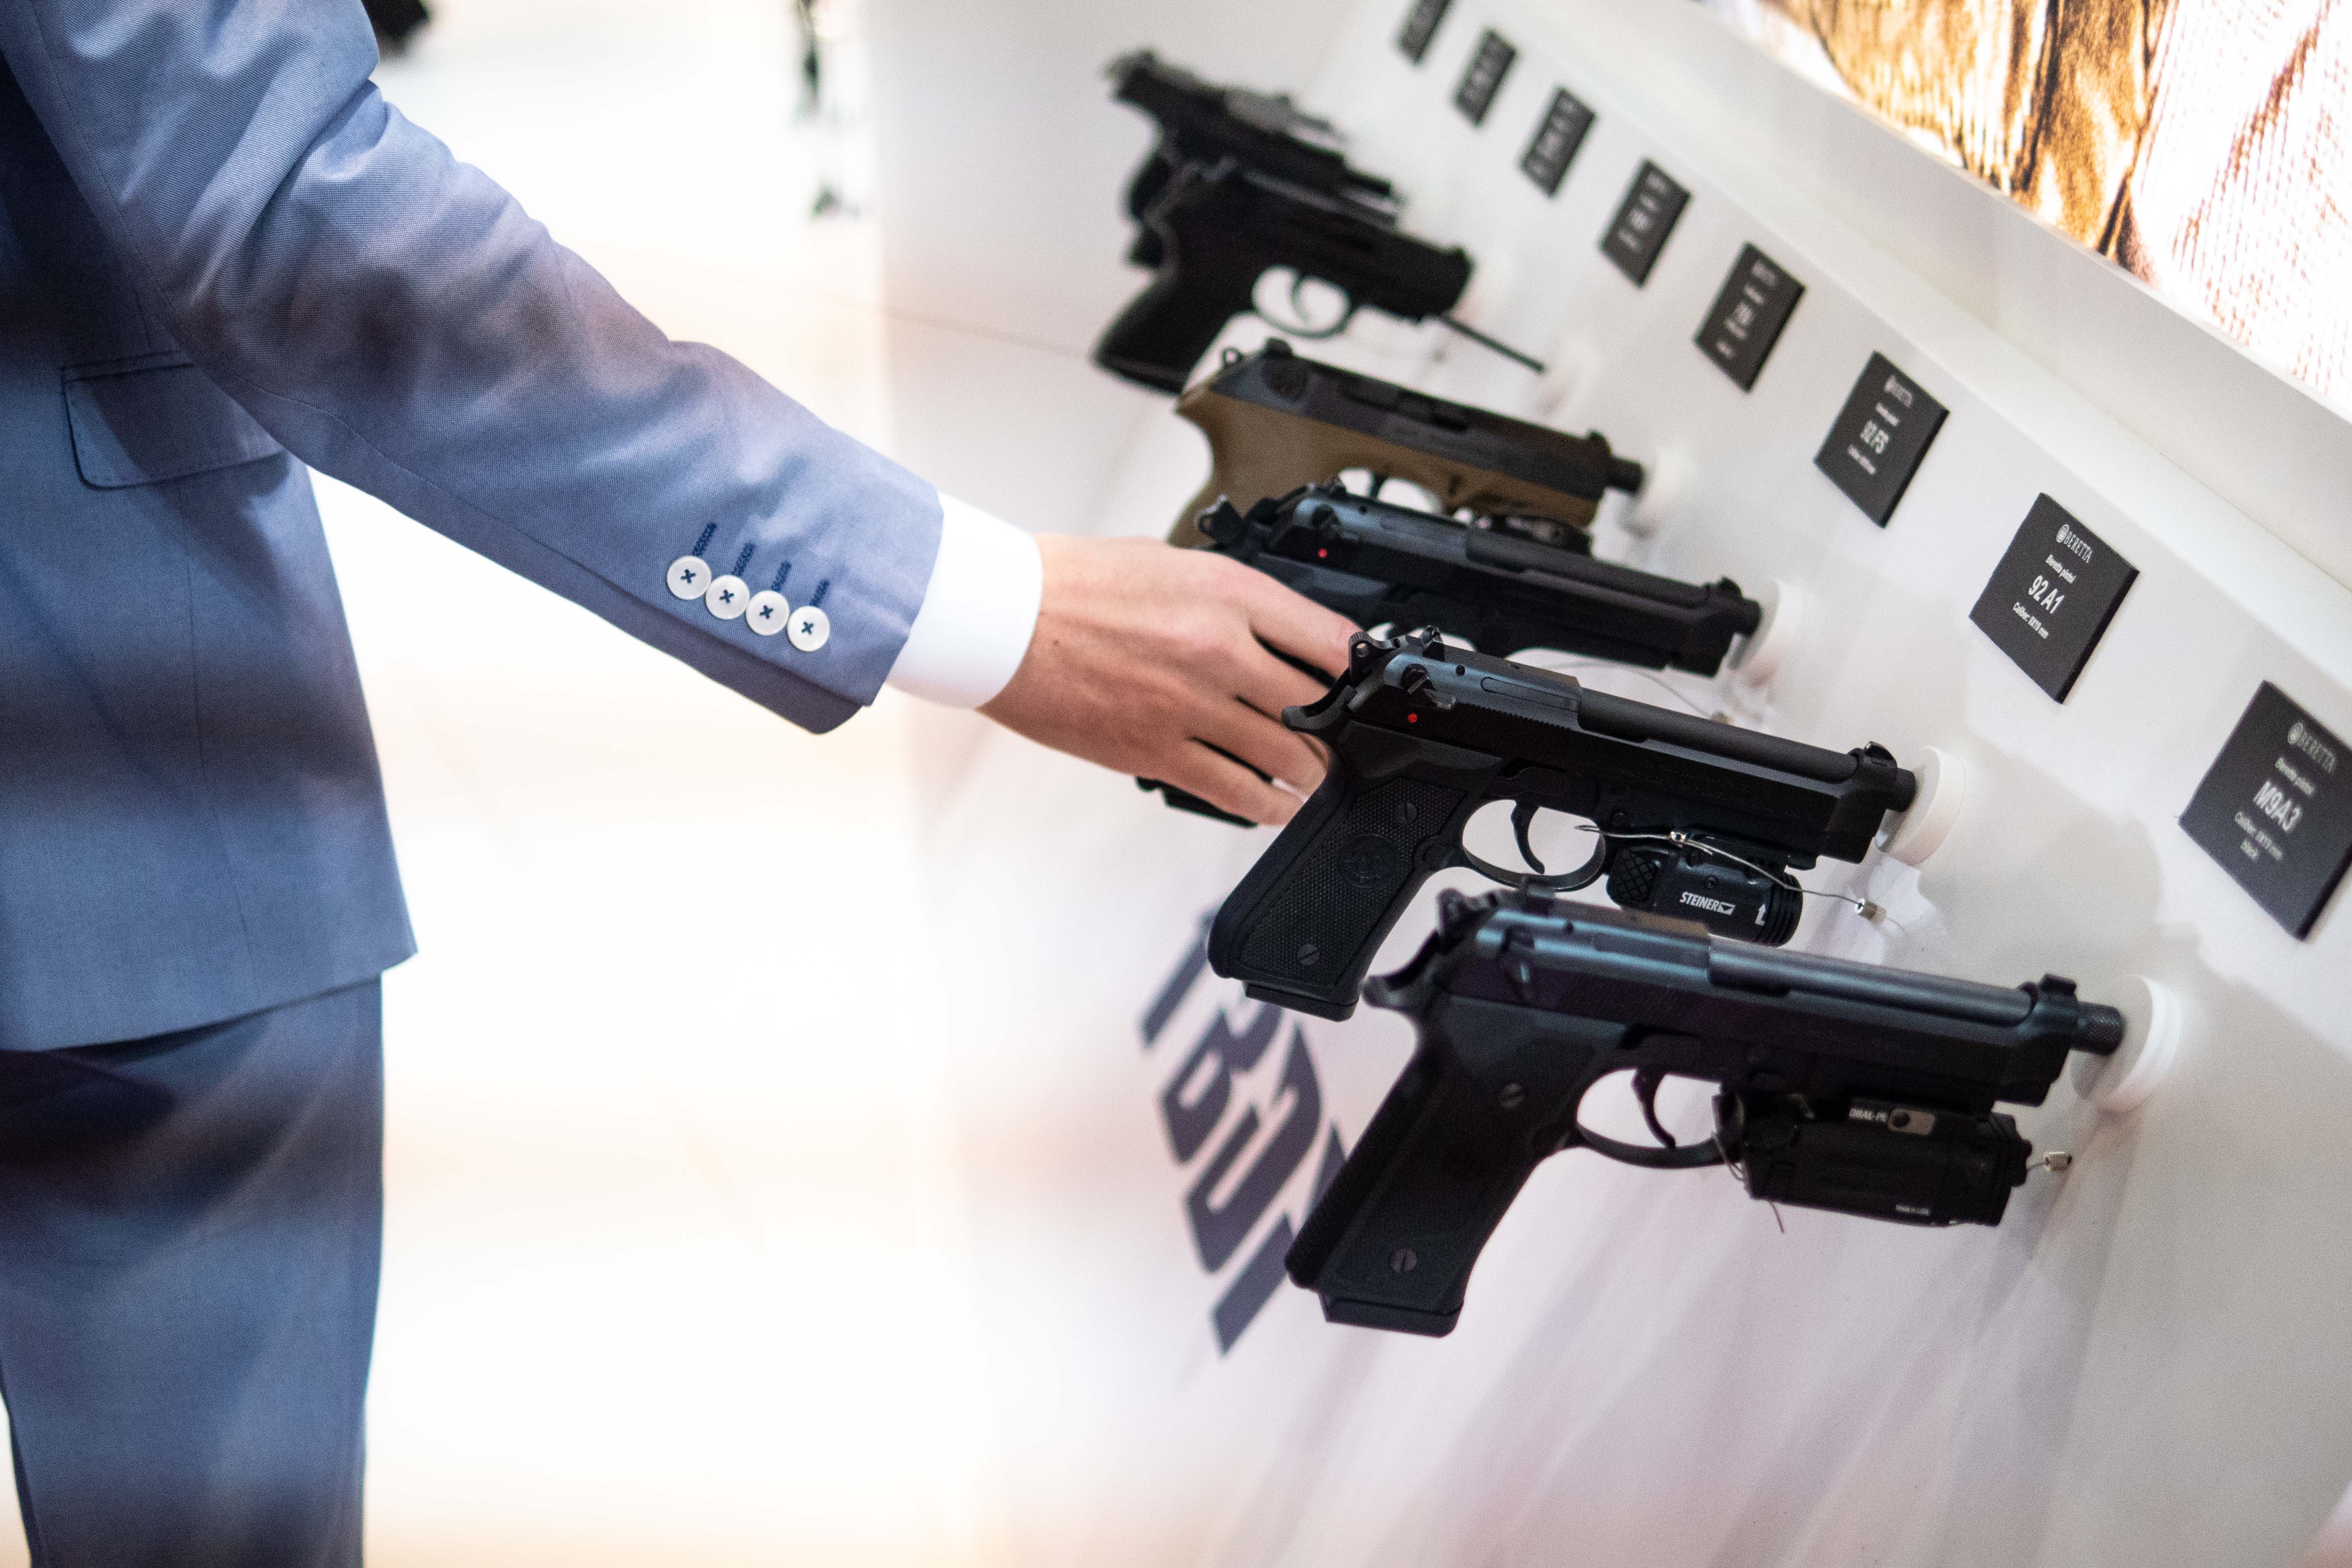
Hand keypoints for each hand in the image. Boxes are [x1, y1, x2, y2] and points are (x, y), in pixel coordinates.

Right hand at [980, 535, 1358, 825]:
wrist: (1001, 620)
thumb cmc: (1071, 584)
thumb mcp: (1167, 562)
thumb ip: (1223, 598)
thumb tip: (1265, 628)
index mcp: (1227, 593)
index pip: (1328, 637)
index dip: (1356, 666)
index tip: (1360, 680)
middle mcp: (1220, 651)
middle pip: (1315, 705)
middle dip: (1335, 728)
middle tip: (1340, 738)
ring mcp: (1191, 707)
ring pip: (1286, 757)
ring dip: (1309, 773)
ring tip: (1315, 777)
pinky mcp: (1157, 751)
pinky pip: (1234, 791)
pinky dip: (1266, 805)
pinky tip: (1278, 807)